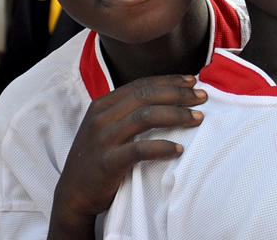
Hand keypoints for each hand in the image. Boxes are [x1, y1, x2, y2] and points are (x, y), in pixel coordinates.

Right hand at [48, 74, 206, 238]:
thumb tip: (168, 98)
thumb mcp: (109, 128)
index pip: (141, 85)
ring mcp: (102, 140)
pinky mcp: (106, 163)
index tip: (193, 81)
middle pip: (146, 96)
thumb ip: (130, 112)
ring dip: (176, 115)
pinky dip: (162, 147)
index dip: (170, 81)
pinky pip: (139, 150)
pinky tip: (179, 149)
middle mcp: (101, 118)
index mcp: (103, 105)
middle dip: (178, 94)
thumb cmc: (100, 158)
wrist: (73, 195)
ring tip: (198, 118)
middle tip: (203, 97)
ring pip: (145, 117)